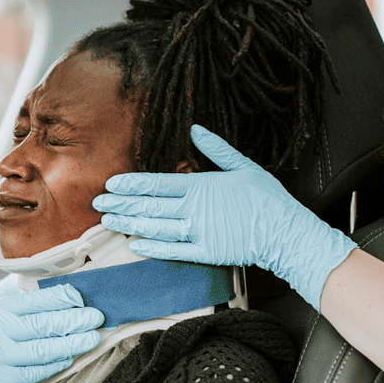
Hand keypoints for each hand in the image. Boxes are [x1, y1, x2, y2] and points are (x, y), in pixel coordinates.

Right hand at [0, 285, 102, 382]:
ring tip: (92, 337)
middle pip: (43, 319)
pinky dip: (54, 364)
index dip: (61, 296)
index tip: (82, 295)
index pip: (33, 298)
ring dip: (72, 341)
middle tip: (98, 315)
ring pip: (43, 345)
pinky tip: (68, 359)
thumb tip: (24, 291)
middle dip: (75, 317)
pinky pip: (34, 370)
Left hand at [93, 124, 355, 310]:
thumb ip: (216, 149)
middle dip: (121, 203)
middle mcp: (194, 208)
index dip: (131, 184)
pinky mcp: (205, 252)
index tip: (111, 183)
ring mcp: (198, 232)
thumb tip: (195, 130)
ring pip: (155, 227)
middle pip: (149, 205)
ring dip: (129, 224)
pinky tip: (135, 244)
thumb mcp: (243, 166)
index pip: (157, 183)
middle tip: (98, 202)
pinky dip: (152, 247)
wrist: (286, 232)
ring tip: (109, 221)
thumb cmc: (267, 198)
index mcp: (201, 185)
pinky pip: (173, 250)